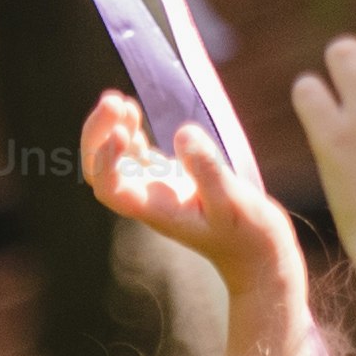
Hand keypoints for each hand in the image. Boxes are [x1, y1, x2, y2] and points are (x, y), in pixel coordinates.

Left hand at [87, 87, 312, 355]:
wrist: (257, 254)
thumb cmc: (247, 235)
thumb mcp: (234, 202)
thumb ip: (207, 170)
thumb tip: (182, 133)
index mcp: (154, 209)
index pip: (109, 186)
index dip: (105, 158)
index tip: (124, 132)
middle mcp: (147, 198)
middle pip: (100, 170)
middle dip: (98, 134)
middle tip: (114, 101)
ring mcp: (156, 188)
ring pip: (114, 159)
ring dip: (110, 128)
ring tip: (119, 101)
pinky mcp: (170, 179)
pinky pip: (135, 155)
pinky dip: (128, 132)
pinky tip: (132, 114)